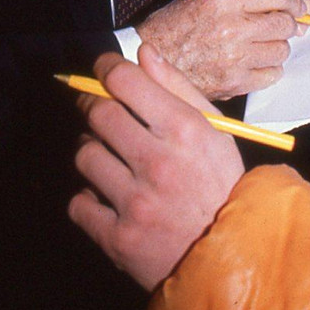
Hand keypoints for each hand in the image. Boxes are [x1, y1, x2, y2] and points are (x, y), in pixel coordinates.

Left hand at [69, 45, 244, 291]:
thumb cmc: (221, 183)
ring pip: (85, 156)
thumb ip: (178, 88)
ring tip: (108, 157)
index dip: (107, 67)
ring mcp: (136, 203)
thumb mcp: (214, 130)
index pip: (126, 82)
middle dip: (92, 105)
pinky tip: (106, 195)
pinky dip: (88, 198)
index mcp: (184, 130)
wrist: (230, 257)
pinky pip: (79, 203)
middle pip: (99, 114)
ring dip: (91, 151)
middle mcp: (158, 163)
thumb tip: (144, 52)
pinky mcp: (119, 239)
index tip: (103, 68)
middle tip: (98, 109)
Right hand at [136, 0, 303, 99]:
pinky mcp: (234, 83)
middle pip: (283, 24)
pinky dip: (269, 69)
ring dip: (277, 46)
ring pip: (281, 51)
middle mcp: (232, 28)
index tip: (297, 5)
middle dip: (288, 23)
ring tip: (263, 44)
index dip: (293, 0)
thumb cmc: (173, 25)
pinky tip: (256, 63)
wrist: (146, 58)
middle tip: (281, 25)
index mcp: (223, 0)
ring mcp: (234, 58)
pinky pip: (271, 75)